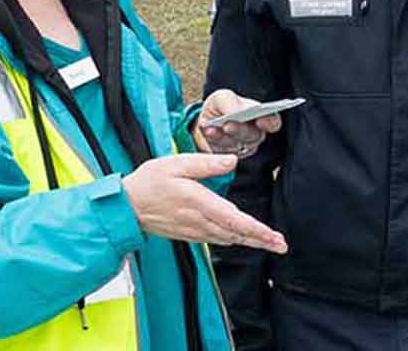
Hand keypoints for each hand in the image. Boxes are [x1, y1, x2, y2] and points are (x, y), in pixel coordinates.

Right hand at [121, 154, 287, 252]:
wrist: (126, 206)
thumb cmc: (149, 182)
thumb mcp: (176, 163)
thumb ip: (206, 163)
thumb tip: (232, 161)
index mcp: (199, 202)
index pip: (234, 220)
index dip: (256, 230)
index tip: (273, 236)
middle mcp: (199, 220)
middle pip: (236, 234)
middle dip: (261, 240)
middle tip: (281, 246)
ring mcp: (194, 230)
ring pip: (228, 239)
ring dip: (249, 242)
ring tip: (269, 243)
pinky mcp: (189, 234)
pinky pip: (216, 239)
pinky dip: (233, 240)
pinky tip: (242, 238)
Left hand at [195, 89, 282, 157]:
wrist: (203, 124)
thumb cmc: (219, 109)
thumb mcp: (223, 98)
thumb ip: (232, 102)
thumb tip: (239, 110)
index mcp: (260, 117)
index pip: (273, 122)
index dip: (270, 122)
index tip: (260, 121)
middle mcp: (254, 135)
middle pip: (254, 136)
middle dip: (240, 130)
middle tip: (228, 125)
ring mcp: (242, 148)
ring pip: (237, 145)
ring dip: (224, 137)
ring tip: (212, 128)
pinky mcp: (227, 158)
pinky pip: (223, 154)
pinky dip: (215, 141)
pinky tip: (209, 131)